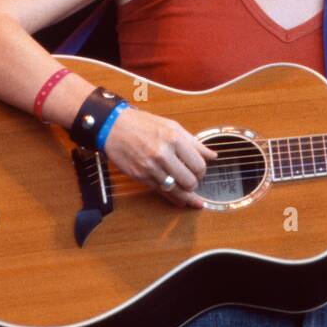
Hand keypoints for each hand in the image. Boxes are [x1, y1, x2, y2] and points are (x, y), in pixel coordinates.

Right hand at [102, 106, 217, 208]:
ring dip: (185, 193)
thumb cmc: (143, 124)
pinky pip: (162, 192)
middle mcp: (163, 154)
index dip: (202, 171)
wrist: (114, 127)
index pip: (199, 165)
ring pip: (177, 190)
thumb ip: (194, 143)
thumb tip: (212, 156)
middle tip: (192, 180)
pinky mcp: (141, 177)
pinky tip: (181, 202)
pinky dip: (174, 198)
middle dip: (194, 183)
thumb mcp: (172, 126)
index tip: (199, 171)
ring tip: (190, 195)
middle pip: (190, 181)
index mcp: (174, 139)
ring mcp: (151, 167)